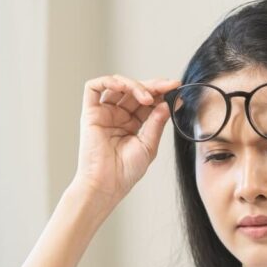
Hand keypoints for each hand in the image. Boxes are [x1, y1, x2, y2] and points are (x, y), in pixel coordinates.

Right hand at [73, 74, 181, 207]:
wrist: (107, 185)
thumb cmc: (125, 172)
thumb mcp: (149, 145)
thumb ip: (157, 122)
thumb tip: (167, 102)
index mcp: (132, 124)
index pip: (147, 102)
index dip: (161, 93)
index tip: (177, 90)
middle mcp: (117, 116)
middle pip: (134, 90)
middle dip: (153, 86)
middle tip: (168, 86)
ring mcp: (103, 113)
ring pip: (118, 85)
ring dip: (135, 85)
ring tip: (148, 97)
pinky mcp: (90, 113)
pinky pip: (94, 88)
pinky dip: (110, 81)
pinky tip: (125, 87)